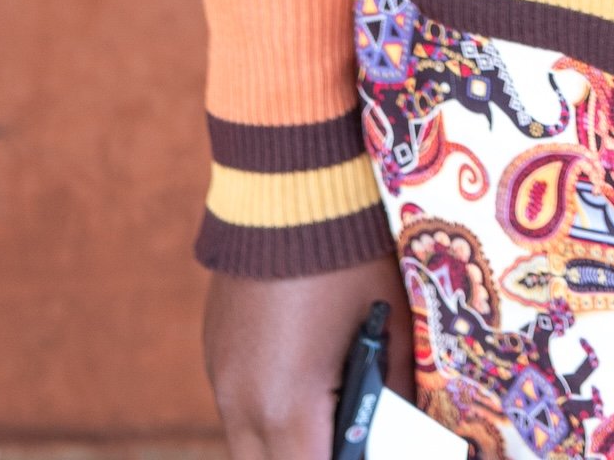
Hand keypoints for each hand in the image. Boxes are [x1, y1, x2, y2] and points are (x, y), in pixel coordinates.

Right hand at [205, 258, 414, 459]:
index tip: (370, 452)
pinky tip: (303, 392)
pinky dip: (267, 419)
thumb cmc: (350, 255)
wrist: (288, 181)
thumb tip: (399, 431)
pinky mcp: (214, 352)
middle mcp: (241, 404)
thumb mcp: (389, 326)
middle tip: (351, 446)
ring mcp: (220, 378)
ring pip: (248, 448)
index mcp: (287, 407)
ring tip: (329, 425)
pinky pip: (237, 410)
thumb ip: (394, 392)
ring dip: (286, 447)